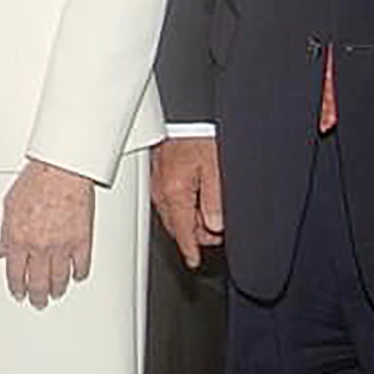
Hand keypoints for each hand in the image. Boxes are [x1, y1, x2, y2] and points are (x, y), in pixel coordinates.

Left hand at [0, 158, 94, 307]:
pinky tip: (75, 275)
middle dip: (36, 296)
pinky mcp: (82, 242)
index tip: (18, 292)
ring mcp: (62, 246)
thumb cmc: (36, 181)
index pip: (15, 274)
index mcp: (18, 238)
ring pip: (59, 280)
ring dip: (56, 290)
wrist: (62, 170)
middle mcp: (39, 246)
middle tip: (37, 301)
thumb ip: (5, 233)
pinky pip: (81, 267)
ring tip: (54, 293)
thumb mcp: (9, 205)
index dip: (16, 287)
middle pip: (38, 283)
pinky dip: (77, 274)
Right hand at [150, 136, 225, 269]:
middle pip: (175, 223)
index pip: (182, 231)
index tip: (193, 261)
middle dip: (192, 234)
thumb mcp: (216, 170)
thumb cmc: (199, 135)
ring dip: (187, 218)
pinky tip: (192, 198)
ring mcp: (156, 179)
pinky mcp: (156, 170)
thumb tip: (214, 226)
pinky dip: (179, 204)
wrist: (185, 112)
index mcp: (176, 192)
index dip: (190, 249)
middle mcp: (161, 189)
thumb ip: (215, 202)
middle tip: (213, 235)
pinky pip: (166, 197)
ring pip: (170, 211)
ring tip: (207, 215)